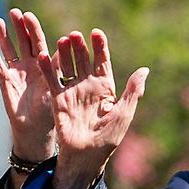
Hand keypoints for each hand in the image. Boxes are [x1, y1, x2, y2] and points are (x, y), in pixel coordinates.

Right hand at [0, 9, 57, 161]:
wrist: (40, 131)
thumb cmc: (58, 113)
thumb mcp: (66, 90)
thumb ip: (66, 69)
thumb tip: (71, 47)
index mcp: (50, 67)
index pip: (44, 44)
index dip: (36, 31)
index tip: (31, 16)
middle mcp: (33, 66)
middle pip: (27, 43)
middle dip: (22, 28)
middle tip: (17, 12)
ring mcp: (19, 72)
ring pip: (11, 50)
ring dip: (5, 36)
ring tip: (0, 21)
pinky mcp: (6, 82)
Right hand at [37, 29, 147, 188]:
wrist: (86, 155)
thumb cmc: (108, 138)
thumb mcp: (124, 113)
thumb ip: (132, 91)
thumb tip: (144, 70)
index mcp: (106, 89)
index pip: (102, 63)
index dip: (100, 48)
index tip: (96, 33)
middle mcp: (89, 87)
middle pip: (83, 61)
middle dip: (80, 47)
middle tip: (76, 34)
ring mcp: (72, 92)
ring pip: (67, 67)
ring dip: (64, 54)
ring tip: (62, 40)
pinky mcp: (58, 99)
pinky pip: (52, 81)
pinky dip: (47, 69)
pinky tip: (43, 56)